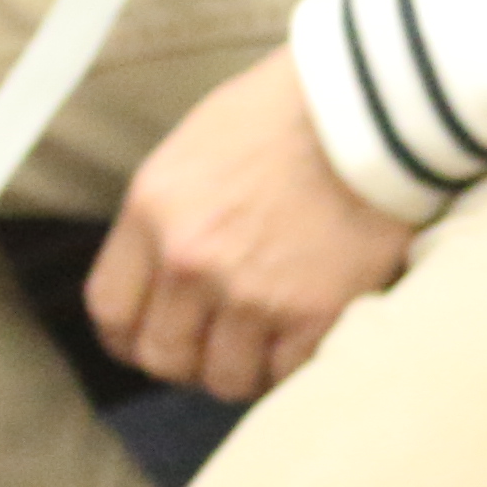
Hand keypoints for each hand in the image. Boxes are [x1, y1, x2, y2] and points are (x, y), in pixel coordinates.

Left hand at [85, 49, 411, 400]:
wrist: (376, 108)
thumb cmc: (287, 115)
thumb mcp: (194, 150)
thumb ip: (166, 218)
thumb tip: (157, 276)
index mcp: (154, 211)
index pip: (111, 310)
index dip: (129, 338)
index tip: (150, 340)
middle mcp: (191, 260)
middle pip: (163, 357)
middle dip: (186, 361)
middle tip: (214, 346)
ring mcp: (252, 293)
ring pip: (224, 378)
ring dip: (242, 368)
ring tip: (264, 342)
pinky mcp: (314, 314)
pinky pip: (285, 376)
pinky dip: (292, 366)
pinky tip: (303, 337)